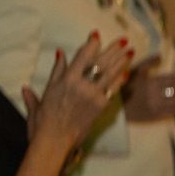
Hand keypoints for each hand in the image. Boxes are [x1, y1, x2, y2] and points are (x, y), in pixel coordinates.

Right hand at [24, 33, 132, 150]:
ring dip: (121, 62)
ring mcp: (93, 96)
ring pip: (110, 74)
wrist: (54, 140)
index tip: (97, 34)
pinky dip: (120, 80)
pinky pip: (113, 90)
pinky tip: (127, 72)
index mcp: (66, 80)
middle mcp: (82, 85)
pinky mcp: (100, 106)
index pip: (83, 56)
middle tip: (124, 40)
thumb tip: (59, 53)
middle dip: (113, 50)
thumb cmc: (44, 118)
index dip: (92, 44)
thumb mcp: (46, 92)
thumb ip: (55, 72)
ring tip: (130, 52)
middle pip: (101, 63)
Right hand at [122, 58, 174, 121]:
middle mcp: (155, 94)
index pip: (174, 79)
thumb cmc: (124, 88)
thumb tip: (160, 55)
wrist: (115, 108)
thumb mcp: (133, 72)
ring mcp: (156, 106)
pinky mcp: (156, 116)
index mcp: (150, 82)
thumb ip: (147, 63)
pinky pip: (174, 112)